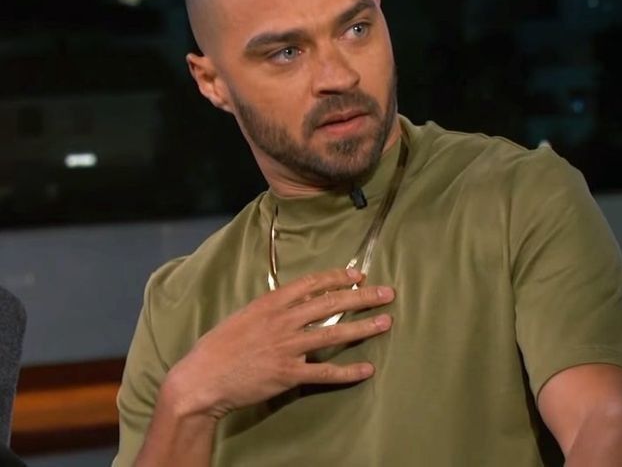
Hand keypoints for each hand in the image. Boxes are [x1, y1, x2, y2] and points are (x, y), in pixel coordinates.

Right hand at [166, 267, 393, 419]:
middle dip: (362, 297)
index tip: (358, 275)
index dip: (338, 277)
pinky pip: (325, 372)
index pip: (312, 283)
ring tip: (386, 321)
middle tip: (387, 293)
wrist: (202, 378)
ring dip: (363, 327)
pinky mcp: (289, 374)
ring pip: (334, 333)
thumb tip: (297, 299)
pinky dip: (348, 371)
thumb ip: (272, 307)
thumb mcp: (245, 314)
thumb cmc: (219, 345)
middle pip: (331, 303)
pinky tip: (367, 369)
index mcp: (271, 303)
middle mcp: (283, 321)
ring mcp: (288, 348)